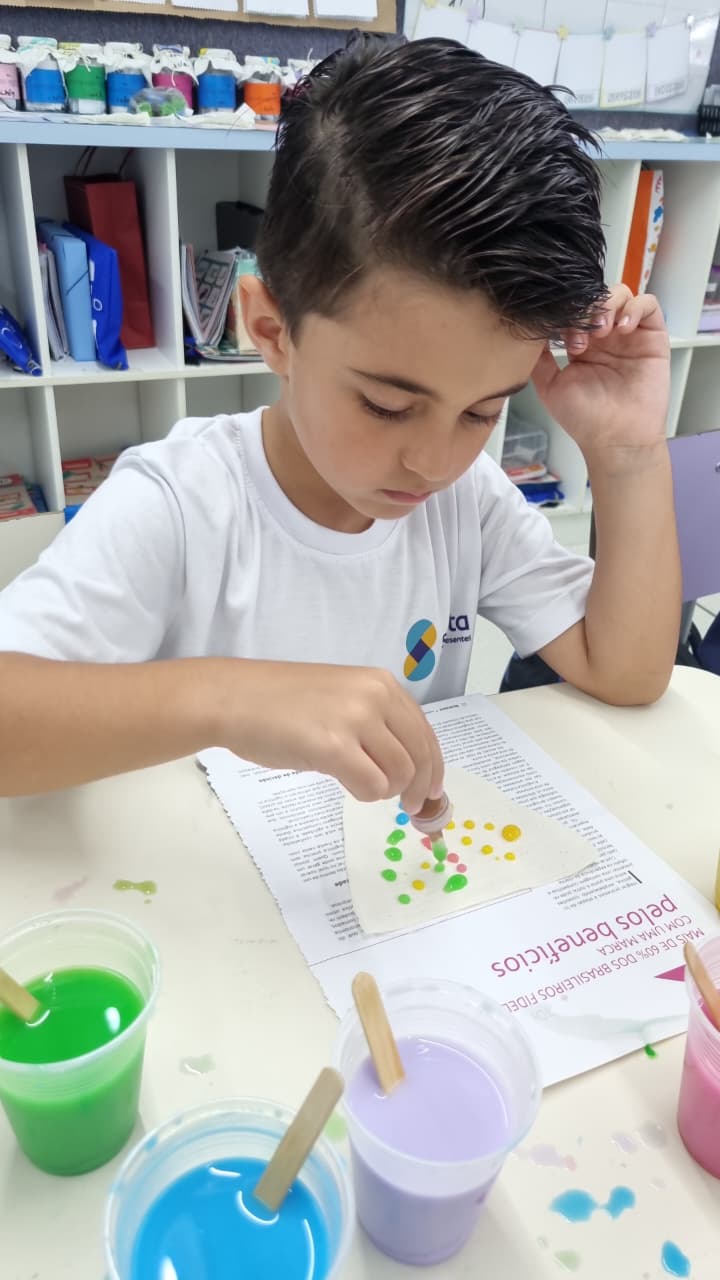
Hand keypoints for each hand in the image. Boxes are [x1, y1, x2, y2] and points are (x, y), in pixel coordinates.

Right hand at [216, 660, 444, 812]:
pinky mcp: (334, 747)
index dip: (433, 766)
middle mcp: (374, 696)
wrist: (233, 698)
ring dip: (386, 790)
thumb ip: (374, 720)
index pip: (424, 731)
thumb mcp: (340, 697)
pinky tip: (348, 785)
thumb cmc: (277, 701)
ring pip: (399, 773)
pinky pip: (372, 786)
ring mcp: (355, 720)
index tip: (431, 790)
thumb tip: (403, 763)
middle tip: (411, 807)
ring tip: (363, 786)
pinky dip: (366, 794)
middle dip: (419, 788)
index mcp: (379, 683)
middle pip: (419, 755)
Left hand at [531, 285, 669, 465]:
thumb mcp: (550, 386)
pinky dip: (635, 307)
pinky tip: (622, 328)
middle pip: (597, 298)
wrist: (615, 439)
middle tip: (583, 336)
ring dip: (609, 305)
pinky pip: (649, 305)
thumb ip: (540, 359)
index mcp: (582, 344)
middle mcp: (606, 337)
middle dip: (587, 309)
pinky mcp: (653, 338)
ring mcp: (630, 336)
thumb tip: (527, 332)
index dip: (567, 315)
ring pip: (622, 295)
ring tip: (602, 330)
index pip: (574, 311)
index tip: (563, 337)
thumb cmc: (584, 419)